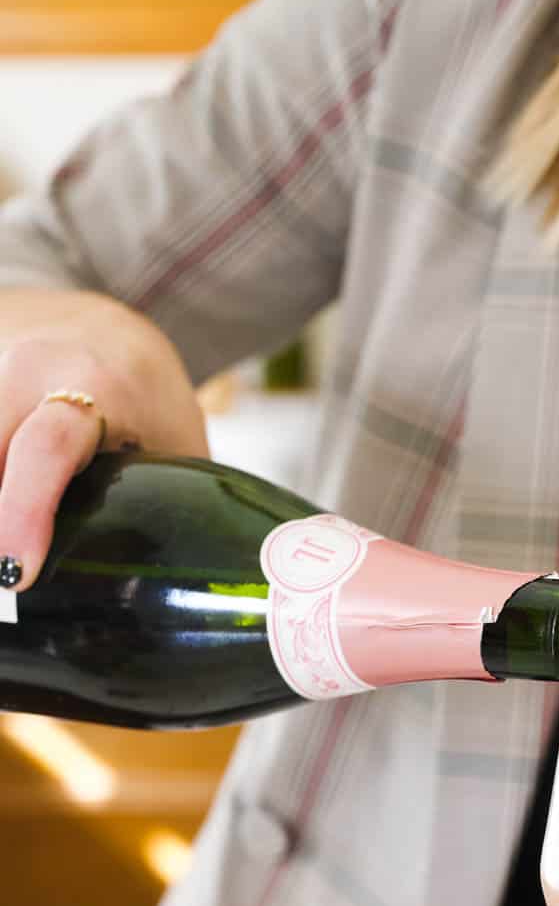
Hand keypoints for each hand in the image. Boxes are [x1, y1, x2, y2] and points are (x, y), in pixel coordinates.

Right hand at [0, 295, 207, 590]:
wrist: (99, 322)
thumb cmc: (145, 393)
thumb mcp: (174, 439)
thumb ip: (179, 502)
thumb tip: (193, 583)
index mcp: (95, 385)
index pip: (48, 450)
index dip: (25, 512)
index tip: (17, 573)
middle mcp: (28, 368)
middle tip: (9, 581)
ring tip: (8, 558)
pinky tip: (7, 523)